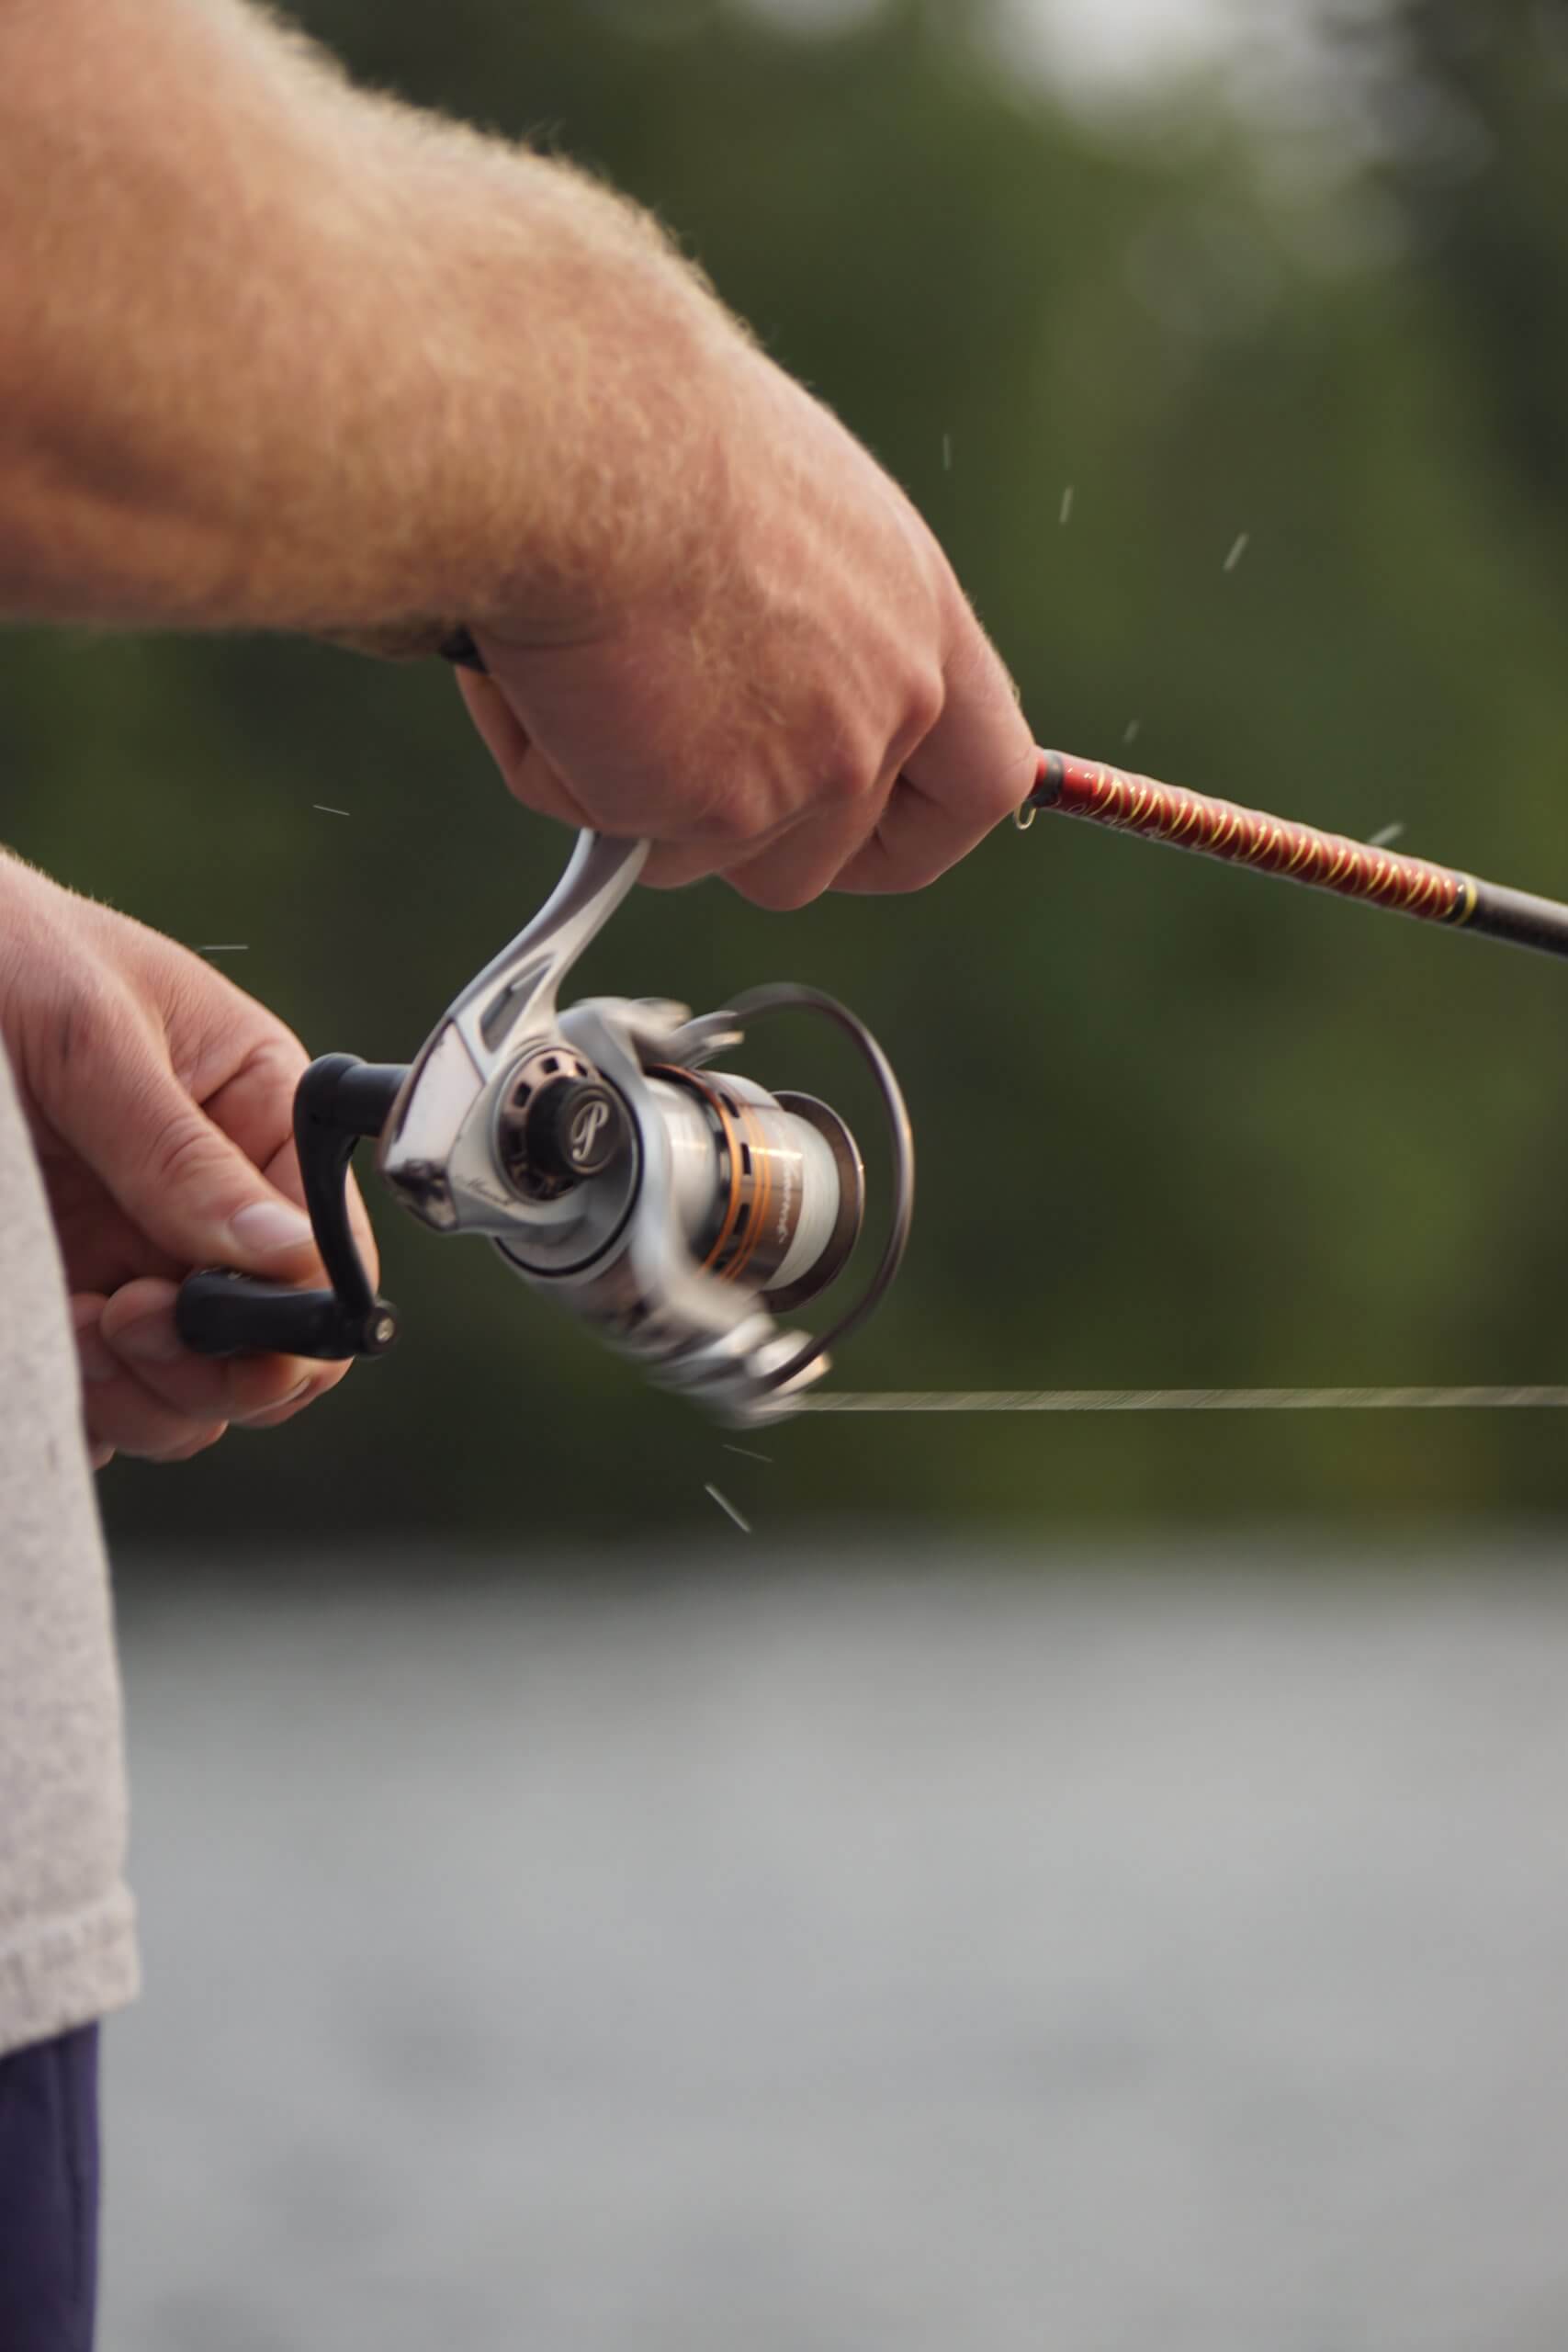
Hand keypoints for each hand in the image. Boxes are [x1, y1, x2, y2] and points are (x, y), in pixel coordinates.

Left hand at [0, 854, 376, 1468]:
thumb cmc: (3, 949)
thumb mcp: (94, 1035)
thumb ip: (181, 1153)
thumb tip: (287, 1255)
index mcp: (260, 1118)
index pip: (326, 1251)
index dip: (290, 1313)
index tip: (204, 1315)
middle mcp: (213, 1202)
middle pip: (272, 1349)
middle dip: (211, 1367)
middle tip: (121, 1320)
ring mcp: (138, 1255)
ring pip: (192, 1396)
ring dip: (141, 1395)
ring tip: (69, 1324)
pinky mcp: (66, 1293)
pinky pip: (104, 1397)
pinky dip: (82, 1404)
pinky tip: (39, 1342)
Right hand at [456, 339, 1035, 908]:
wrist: (579, 439)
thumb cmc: (639, 428)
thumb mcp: (766, 511)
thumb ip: (790, 623)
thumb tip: (721, 690)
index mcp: (918, 615)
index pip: (983, 777)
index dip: (913, 832)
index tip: (860, 843)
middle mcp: (893, 700)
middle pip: (826, 854)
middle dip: (729, 838)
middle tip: (645, 764)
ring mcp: (819, 766)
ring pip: (706, 857)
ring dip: (626, 794)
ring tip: (575, 663)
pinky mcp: (727, 809)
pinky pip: (613, 832)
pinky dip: (552, 766)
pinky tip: (539, 666)